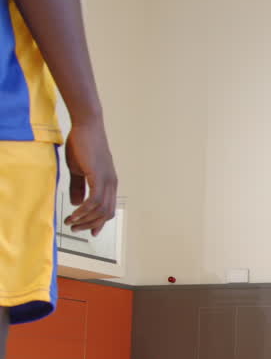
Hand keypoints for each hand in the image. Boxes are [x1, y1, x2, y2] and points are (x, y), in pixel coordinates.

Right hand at [63, 120, 117, 235]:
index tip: (90, 232)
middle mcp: (111, 184)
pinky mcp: (99, 176)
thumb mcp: (78, 169)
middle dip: (90, 224)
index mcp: (108, 183)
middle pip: (106, 213)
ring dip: (85, 219)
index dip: (99, 222)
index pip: (108, 208)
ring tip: (71, 223)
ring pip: (101, 209)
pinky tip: (74, 213)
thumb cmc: (82, 145)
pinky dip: (85, 210)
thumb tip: (77, 204)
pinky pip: (95, 200)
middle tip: (75, 229)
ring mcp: (107, 180)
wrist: (86, 126)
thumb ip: (79, 187)